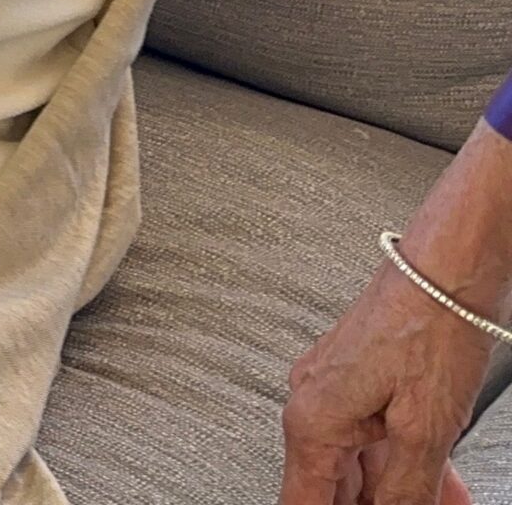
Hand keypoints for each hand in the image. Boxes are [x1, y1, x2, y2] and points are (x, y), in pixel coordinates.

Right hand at [281, 258, 483, 504]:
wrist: (446, 268)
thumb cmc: (429, 326)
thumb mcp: (425, 429)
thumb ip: (404, 488)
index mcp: (312, 419)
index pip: (303, 502)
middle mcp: (312, 402)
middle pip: (331, 486)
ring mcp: (333, 388)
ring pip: (358, 463)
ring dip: (395, 490)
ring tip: (439, 502)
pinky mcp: (357, 377)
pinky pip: (371, 436)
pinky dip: (401, 463)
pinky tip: (438, 481)